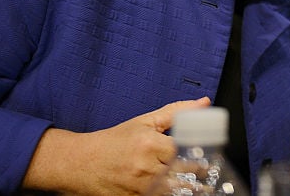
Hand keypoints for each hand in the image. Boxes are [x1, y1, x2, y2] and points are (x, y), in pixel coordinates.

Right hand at [22, 97, 211, 194]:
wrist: (78, 163)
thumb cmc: (113, 141)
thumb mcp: (144, 121)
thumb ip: (176, 112)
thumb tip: (204, 103)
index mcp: (150, 144)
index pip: (184, 151)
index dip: (199, 157)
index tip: (210, 161)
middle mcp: (145, 166)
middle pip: (181, 174)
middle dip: (196, 176)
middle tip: (208, 177)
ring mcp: (137, 187)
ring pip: (170, 191)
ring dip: (185, 190)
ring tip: (200, 190)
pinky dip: (166, 195)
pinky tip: (176, 193)